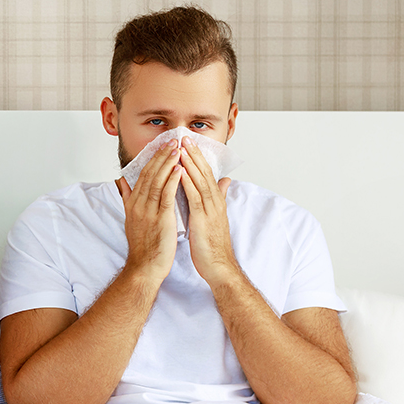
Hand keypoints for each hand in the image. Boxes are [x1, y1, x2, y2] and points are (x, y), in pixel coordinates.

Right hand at [116, 138, 182, 283]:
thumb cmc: (142, 246)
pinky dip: (172, 181)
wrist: (144, 267)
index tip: (162, 146)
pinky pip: (166, 195)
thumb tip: (121, 182)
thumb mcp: (131, 218)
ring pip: (157, 181)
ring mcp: (148, 211)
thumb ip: (127, 198)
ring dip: (168, 163)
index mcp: (133, 204)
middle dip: (161, 156)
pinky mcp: (160, 219)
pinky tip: (179, 169)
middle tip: (172, 140)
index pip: (142, 175)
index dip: (153, 159)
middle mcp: (138, 205)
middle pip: (149, 174)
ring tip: (178, 149)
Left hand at [178, 136, 240, 288]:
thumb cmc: (212, 245)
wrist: (218, 266)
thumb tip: (224, 181)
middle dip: (193, 154)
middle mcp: (214, 202)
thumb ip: (217, 198)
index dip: (197, 158)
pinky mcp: (203, 220)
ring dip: (190, 163)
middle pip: (204, 173)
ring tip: (180, 147)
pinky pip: (194, 197)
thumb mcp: (214, 217)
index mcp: (214, 201)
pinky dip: (187, 183)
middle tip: (184, 137)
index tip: (188, 143)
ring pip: (200, 181)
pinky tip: (179, 172)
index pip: (205, 174)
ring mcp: (209, 210)